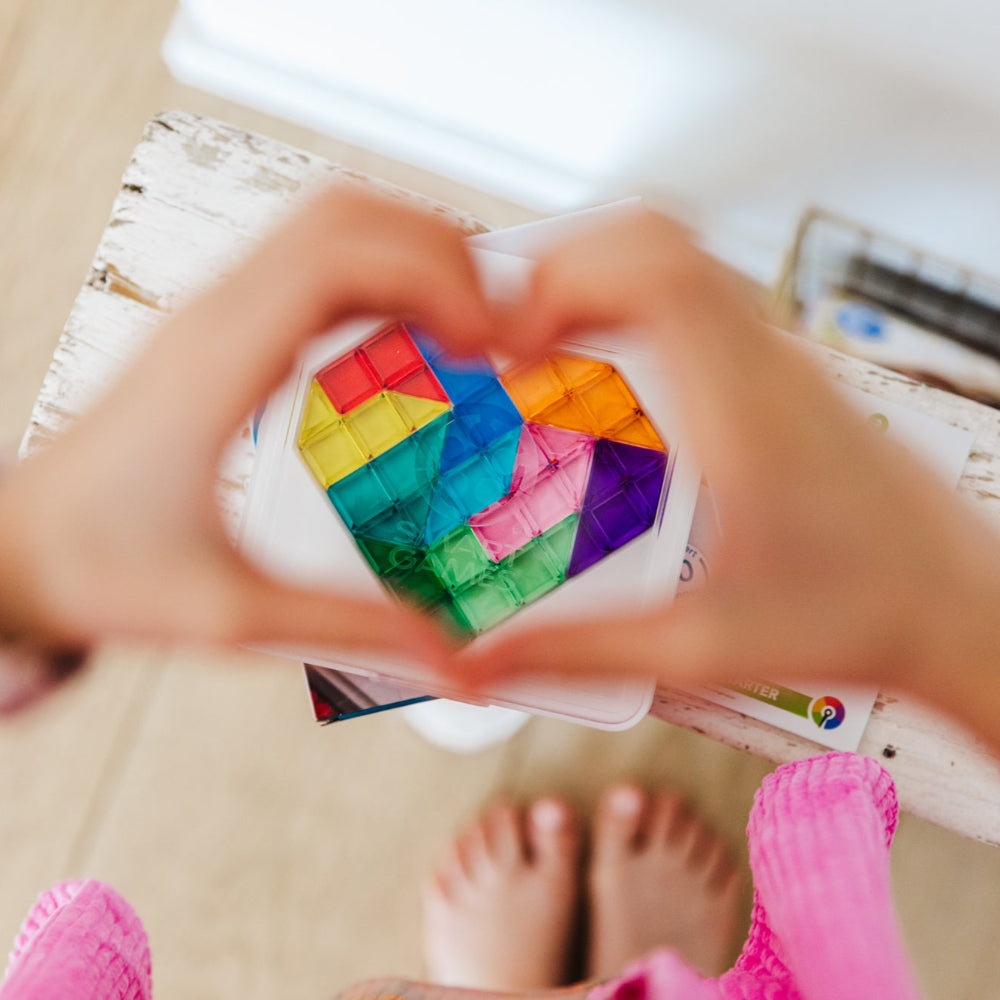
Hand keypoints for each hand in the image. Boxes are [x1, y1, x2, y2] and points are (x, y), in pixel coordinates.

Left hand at [0, 187, 494, 662]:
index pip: (338, 258)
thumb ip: (353, 627)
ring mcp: (216, 311)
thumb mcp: (234, 613)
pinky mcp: (223, 326)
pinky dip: (382, 272)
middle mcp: (215, 316)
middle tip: (500, 329)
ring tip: (472, 322)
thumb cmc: (101, 570)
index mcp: (218, 366)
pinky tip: (416, 329)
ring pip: (331, 221)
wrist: (16, 549)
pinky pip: (315, 261)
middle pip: (346, 215)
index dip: (434, 276)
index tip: (492, 341)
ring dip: (413, 250)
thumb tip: (452, 657)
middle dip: (442, 252)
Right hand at [450, 209, 999, 736]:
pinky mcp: (787, 371)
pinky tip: (612, 367)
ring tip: (549, 341)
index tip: (511, 340)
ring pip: (682, 253)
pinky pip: (702, 293)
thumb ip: (580, 651)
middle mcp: (766, 364)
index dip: (562, 282)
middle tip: (516, 334)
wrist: (964, 606)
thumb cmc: (859, 618)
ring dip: (603, 273)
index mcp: (743, 413)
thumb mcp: (701, 646)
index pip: (651, 275)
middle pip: (658, 236)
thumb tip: (485, 661)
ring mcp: (781, 358)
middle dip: (566, 264)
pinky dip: (637, 298)